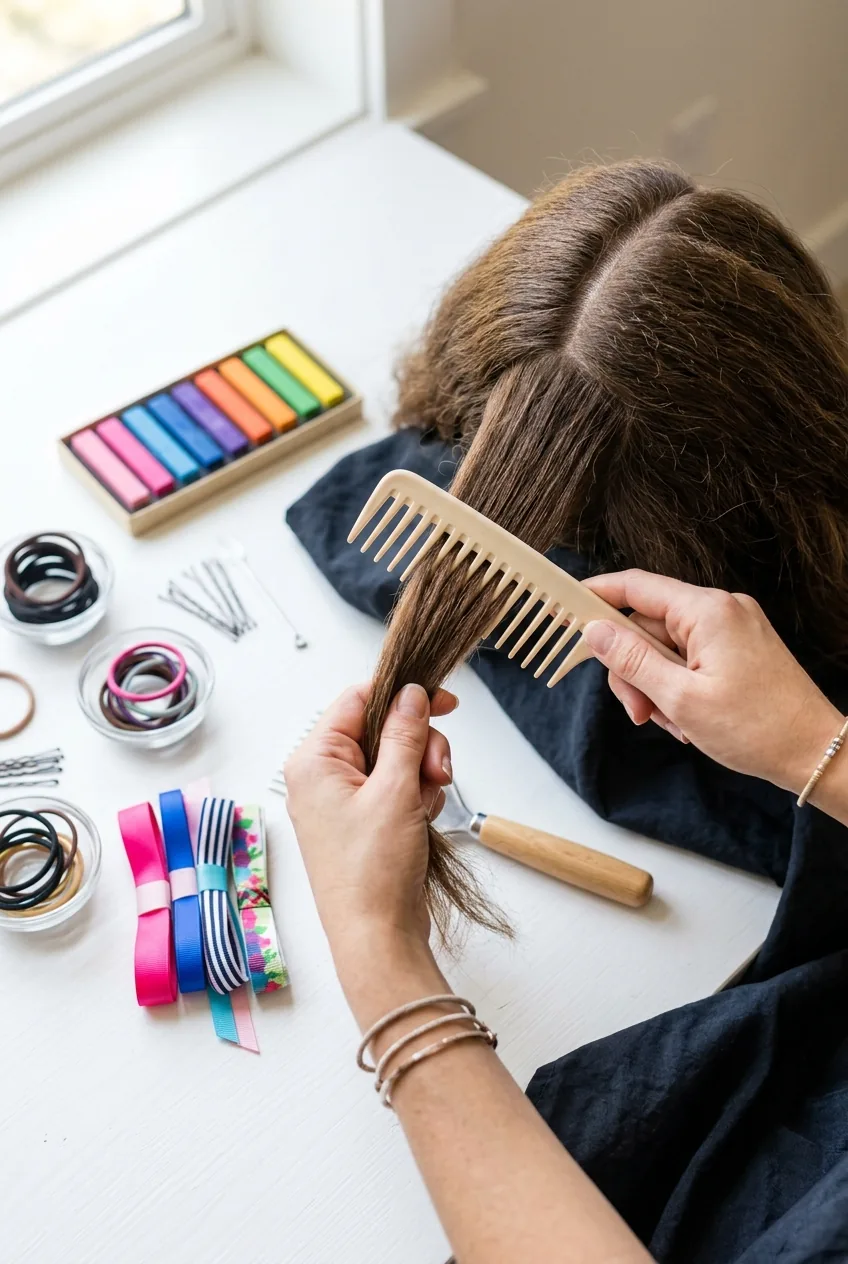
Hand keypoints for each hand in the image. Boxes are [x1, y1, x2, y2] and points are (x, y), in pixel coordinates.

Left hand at [284, 681, 455, 957]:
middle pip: (380, 729)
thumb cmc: (373, 871)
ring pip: (394, 758)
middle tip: (438, 771)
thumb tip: (410, 693)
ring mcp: (341, 801)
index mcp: (314, 761)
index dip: (402, 695)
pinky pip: (395, 788)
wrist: (376, 938)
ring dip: (421, 773)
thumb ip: (404, 734)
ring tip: (429, 804)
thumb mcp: (395, 790)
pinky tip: (424, 820)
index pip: (357, 700)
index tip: (444, 701)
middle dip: (418, 745)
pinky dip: (416, 797)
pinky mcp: (362, 822)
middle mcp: (321, 777)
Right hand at [582, 569, 841, 793]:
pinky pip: (689, 658)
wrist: (816, 753)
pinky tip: (687, 720)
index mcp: (707, 611)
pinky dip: (678, 687)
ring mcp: (732, 629)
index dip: (595, 595)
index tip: (563, 608)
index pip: (636, 586)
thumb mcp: (680, 698)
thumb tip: (595, 631)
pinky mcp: (739, 649)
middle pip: (647, 626)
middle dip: (633, 670)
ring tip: (672, 724)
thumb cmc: (757, 729)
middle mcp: (721, 610)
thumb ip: (632, 660)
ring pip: (666, 648)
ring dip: (655, 687)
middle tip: (636, 713)